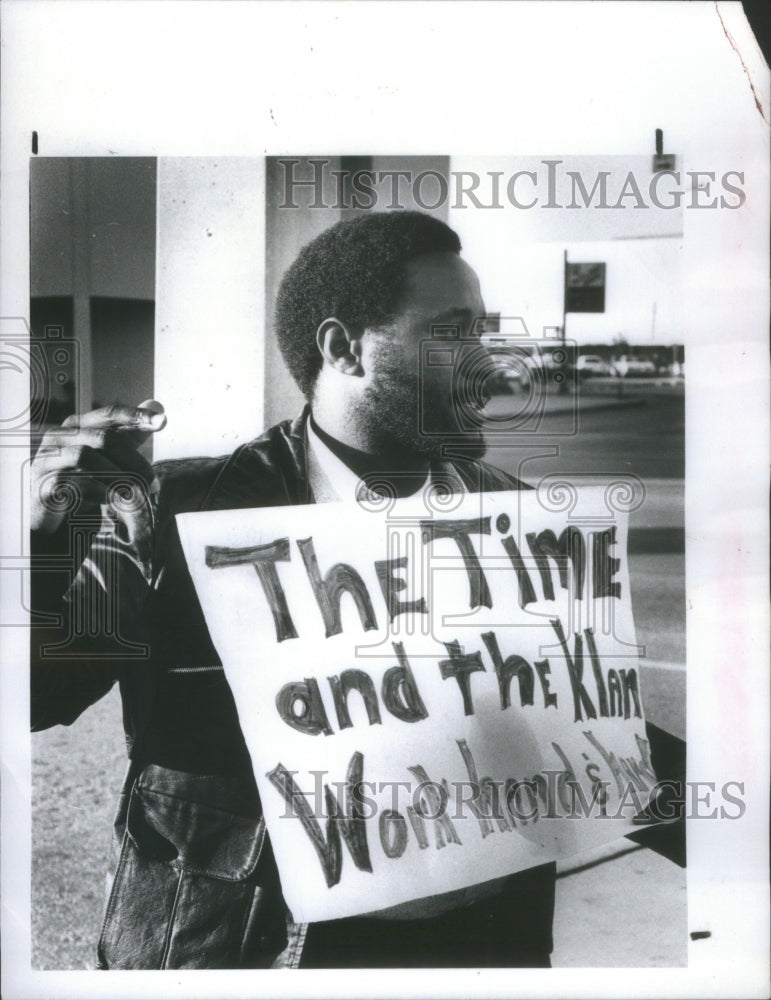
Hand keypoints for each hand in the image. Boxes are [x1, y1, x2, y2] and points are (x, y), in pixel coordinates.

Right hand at [31, 400, 166, 534]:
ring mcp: (47, 459)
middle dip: (134, 461)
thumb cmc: (81, 480)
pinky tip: (112, 502)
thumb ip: (130, 434)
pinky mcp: (42, 484)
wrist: (50, 515)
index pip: (109, 414)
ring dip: (117, 477)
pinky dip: (98, 491)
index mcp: (77, 426)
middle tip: (154, 483)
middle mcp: (59, 437)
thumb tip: (158, 407)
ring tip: (136, 495)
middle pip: (103, 438)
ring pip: (86, 457)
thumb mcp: (108, 457)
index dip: (136, 416)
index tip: (162, 422)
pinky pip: (72, 483)